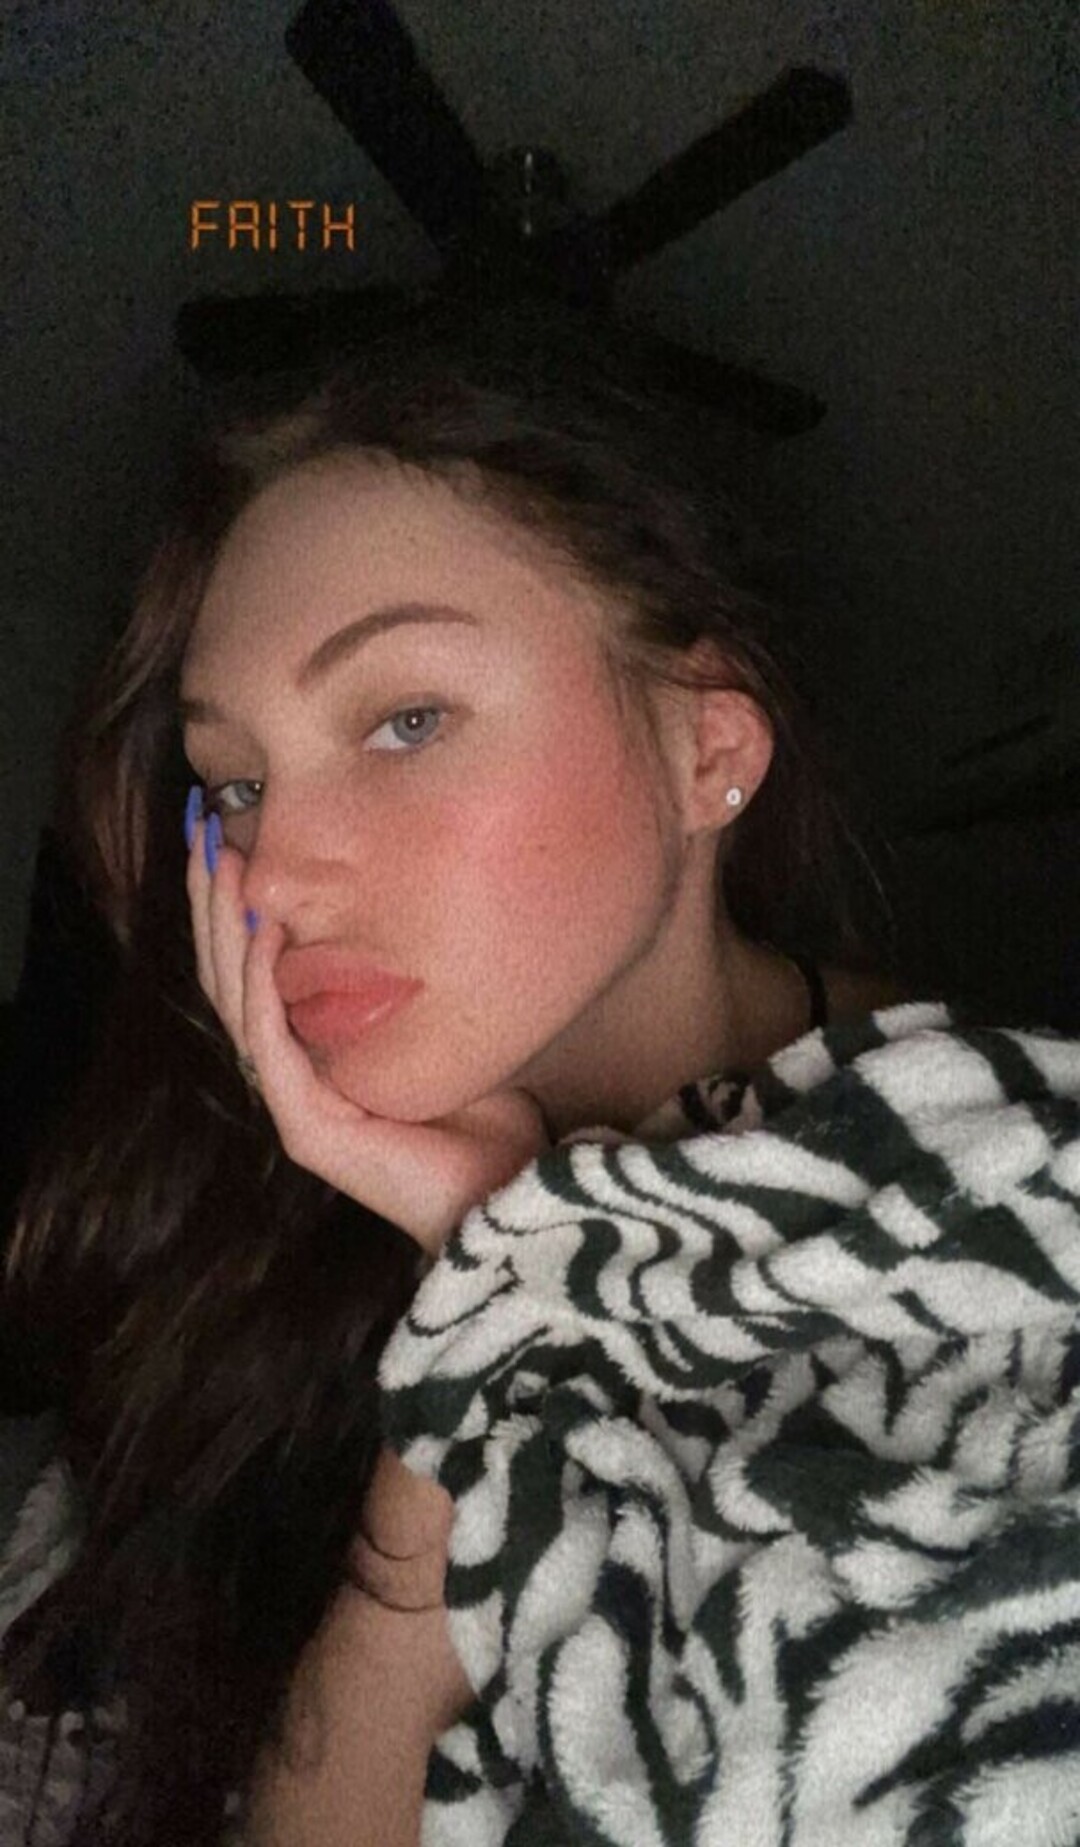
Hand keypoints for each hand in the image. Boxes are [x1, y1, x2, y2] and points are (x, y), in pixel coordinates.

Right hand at [187, 813, 550, 1252]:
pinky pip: (273, 1045)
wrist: (502, 1202)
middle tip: (199, 829)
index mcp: (311, 1054)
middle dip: (210, 901)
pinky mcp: (306, 1129)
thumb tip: (420, 910)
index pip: (252, 970)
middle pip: (228, 975)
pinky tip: (264, 934)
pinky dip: (263, 985)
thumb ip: (412, 986)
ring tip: (217, 863)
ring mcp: (291, 1103)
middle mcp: (289, 1075)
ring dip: (223, 928)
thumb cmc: (481, 1123)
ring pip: (237, 1001)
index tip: (226, 836)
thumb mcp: (444, 1032)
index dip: (233, 908)